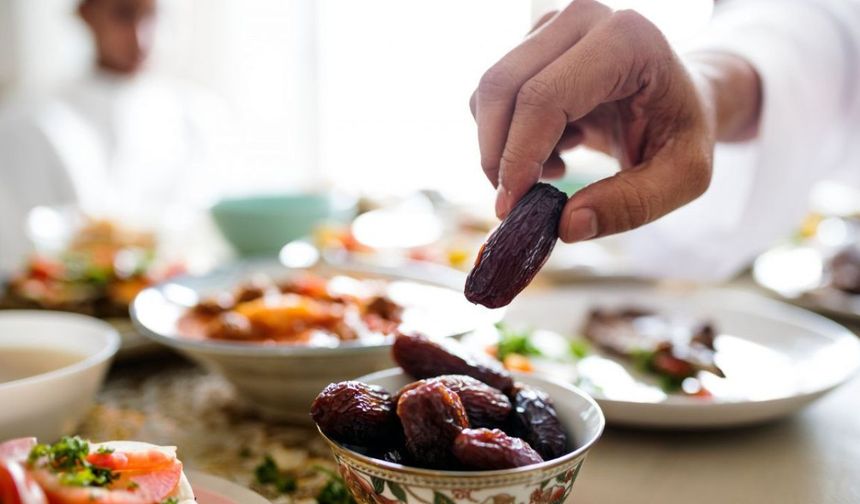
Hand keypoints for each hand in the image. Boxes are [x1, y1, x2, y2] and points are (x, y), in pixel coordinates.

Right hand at [470, 0, 715, 241]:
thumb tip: (566, 226)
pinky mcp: (534, 41)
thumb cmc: (684, 132)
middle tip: (516, 202)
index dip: (519, 156)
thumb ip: (631, 204)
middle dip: (496, 155)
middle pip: (502, 88)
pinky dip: (508, 135)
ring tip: (554, 170)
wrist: (681, 98)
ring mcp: (554, 24)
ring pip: (490, 92)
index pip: (544, 97)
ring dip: (503, 146)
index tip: (513, 207)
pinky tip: (553, 149)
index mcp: (627, 40)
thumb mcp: (683, 178)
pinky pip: (493, 95)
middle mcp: (584, 18)